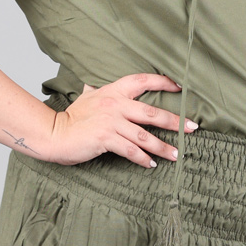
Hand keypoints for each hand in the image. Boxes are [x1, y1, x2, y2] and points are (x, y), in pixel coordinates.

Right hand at [49, 72, 197, 167]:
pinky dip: (143, 159)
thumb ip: (95, 90)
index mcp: (113, 91)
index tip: (181, 88)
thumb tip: (92, 83)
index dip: (163, 82)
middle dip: (176, 122)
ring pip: (145, 136)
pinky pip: (131, 151)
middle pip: (153, 113)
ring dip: (163, 147)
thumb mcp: (86, 97)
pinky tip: (152, 164)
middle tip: (192, 128)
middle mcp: (114, 105)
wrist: (53, 133)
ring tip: (177, 154)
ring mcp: (110, 122)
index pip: (142, 81)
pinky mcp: (106, 139)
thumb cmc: (71, 118)